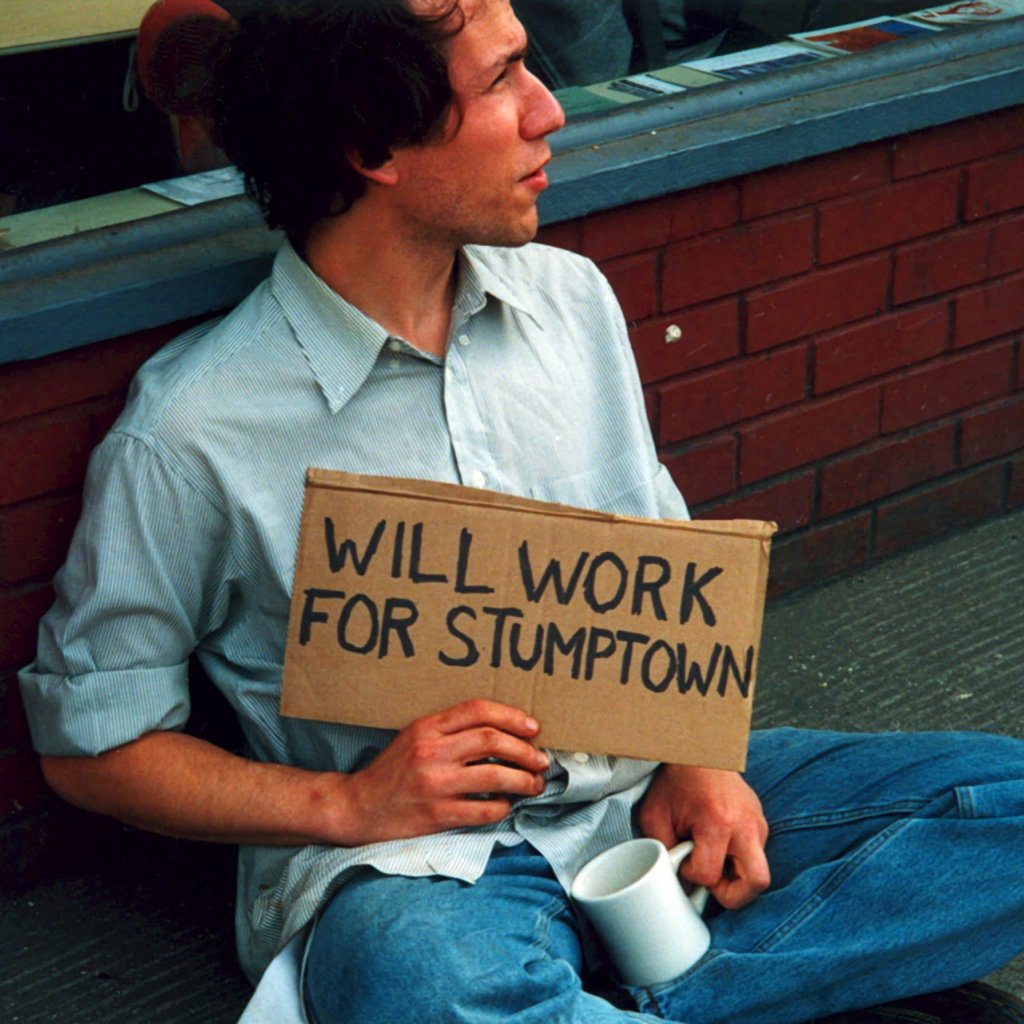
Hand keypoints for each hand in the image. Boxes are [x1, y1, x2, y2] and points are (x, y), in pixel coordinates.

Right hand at [335, 699, 548, 844]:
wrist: (359, 806)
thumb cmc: (392, 771)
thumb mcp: (415, 736)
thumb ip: (450, 729)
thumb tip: (500, 731)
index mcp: (428, 728)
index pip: (478, 710)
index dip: (511, 716)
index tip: (533, 727)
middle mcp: (432, 752)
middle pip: (492, 740)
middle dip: (526, 750)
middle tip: (541, 760)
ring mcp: (435, 784)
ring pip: (495, 775)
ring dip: (523, 780)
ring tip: (534, 784)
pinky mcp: (437, 815)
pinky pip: (483, 809)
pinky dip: (503, 807)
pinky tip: (507, 805)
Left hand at [637, 763, 769, 909]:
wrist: (698, 750)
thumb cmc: (676, 781)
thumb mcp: (655, 815)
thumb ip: (663, 851)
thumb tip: (678, 881)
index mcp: (717, 821)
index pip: (709, 874)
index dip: (692, 876)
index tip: (682, 860)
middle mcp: (745, 824)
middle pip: (756, 883)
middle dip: (733, 895)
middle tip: (711, 882)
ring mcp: (758, 822)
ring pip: (759, 871)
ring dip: (735, 877)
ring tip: (711, 860)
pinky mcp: (761, 821)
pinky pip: (756, 853)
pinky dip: (738, 860)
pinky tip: (718, 847)